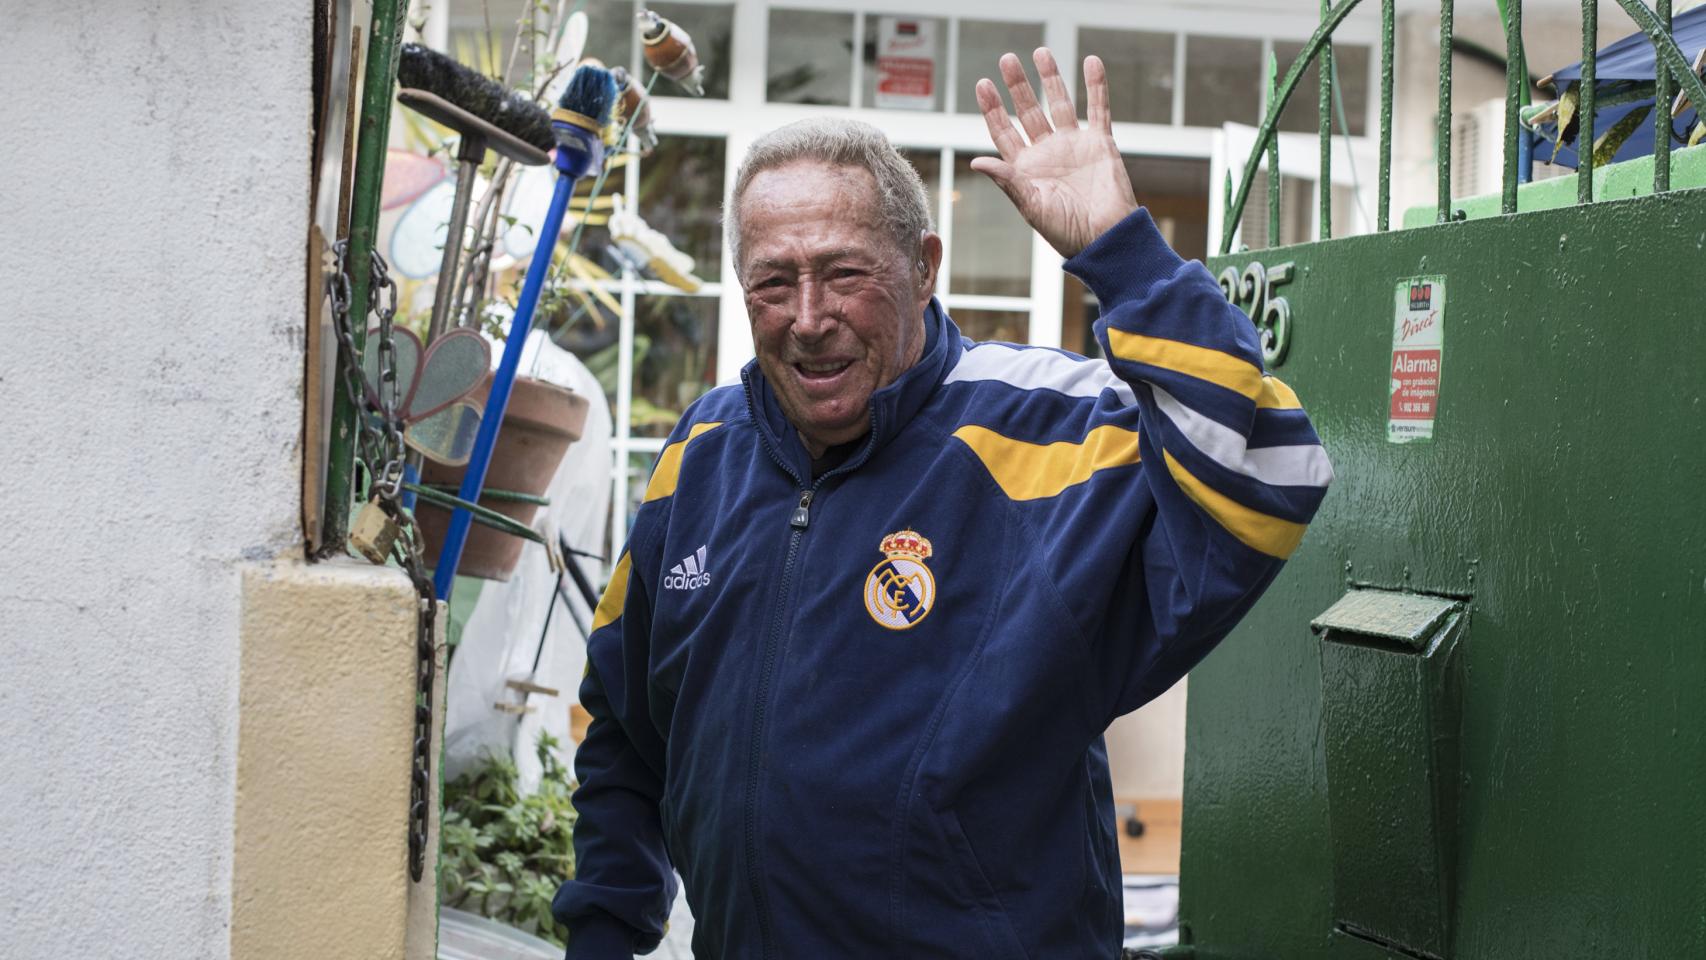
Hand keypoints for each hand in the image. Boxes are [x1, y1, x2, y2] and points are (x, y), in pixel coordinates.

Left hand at [970, 49, 1139, 258]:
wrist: (1106, 238)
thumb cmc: (1066, 232)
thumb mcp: (1031, 206)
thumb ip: (1007, 180)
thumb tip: (976, 160)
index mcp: (1025, 169)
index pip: (1004, 131)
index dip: (993, 109)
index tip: (984, 85)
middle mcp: (1047, 153)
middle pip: (1028, 111)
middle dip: (1017, 85)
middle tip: (1006, 59)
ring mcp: (1074, 145)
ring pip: (1060, 103)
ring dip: (1051, 78)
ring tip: (1041, 52)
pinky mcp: (1100, 143)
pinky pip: (1099, 108)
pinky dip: (1096, 85)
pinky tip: (1091, 62)